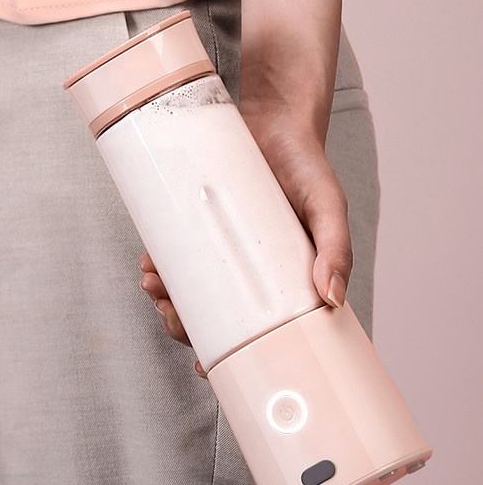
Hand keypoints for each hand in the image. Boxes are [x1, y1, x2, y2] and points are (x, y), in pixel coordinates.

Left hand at [139, 106, 351, 378]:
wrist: (274, 118)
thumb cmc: (306, 166)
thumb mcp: (327, 204)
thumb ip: (335, 247)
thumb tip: (332, 298)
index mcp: (284, 280)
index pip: (255, 330)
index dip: (227, 353)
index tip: (204, 366)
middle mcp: (250, 270)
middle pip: (212, 315)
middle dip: (183, 322)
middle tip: (167, 311)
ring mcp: (221, 247)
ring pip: (188, 287)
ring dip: (164, 294)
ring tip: (151, 281)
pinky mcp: (199, 223)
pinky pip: (175, 252)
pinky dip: (159, 260)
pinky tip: (148, 260)